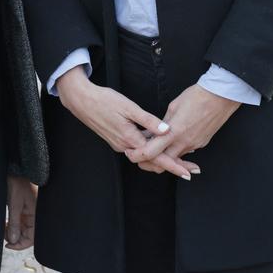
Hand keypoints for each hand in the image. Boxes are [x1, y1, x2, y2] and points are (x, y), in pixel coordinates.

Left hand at [4, 175, 36, 249]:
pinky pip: (20, 223)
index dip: (20, 245)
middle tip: (3, 232)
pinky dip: (12, 225)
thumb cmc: (17, 185)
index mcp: (37, 216)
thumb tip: (13, 241)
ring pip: (22, 231)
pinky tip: (6, 222)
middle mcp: (36, 217)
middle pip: (27, 236)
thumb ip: (14, 223)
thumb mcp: (15, 205)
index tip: (7, 245)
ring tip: (3, 226)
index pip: (31, 239)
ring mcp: (30, 214)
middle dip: (15, 238)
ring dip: (12, 231)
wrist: (16, 170)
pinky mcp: (25, 210)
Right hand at [56, 66, 199, 179]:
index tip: (188, 172)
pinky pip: (137, 150)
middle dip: (173, 165)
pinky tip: (158, 144)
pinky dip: (150, 151)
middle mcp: (125, 146)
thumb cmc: (104, 100)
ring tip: (181, 159)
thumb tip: (166, 130)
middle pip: (153, 161)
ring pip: (144, 156)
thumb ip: (148, 120)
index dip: (174, 165)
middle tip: (191, 168)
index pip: (157, 157)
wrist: (81, 100)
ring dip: (162, 158)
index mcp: (130, 139)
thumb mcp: (129, 107)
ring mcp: (119, 144)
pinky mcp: (116, 139)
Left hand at [125, 84, 240, 168]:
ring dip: (163, 157)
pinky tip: (172, 143)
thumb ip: (162, 122)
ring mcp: (194, 145)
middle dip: (148, 163)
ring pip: (174, 159)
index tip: (131, 153)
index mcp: (173, 132)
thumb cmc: (196, 96)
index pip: (150, 152)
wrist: (221, 96)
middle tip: (139, 157)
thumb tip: (154, 132)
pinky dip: (176, 151)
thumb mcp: (173, 107)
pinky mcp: (202, 143)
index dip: (138, 155)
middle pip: (162, 163)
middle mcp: (183, 142)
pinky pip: (185, 152)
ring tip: (154, 148)